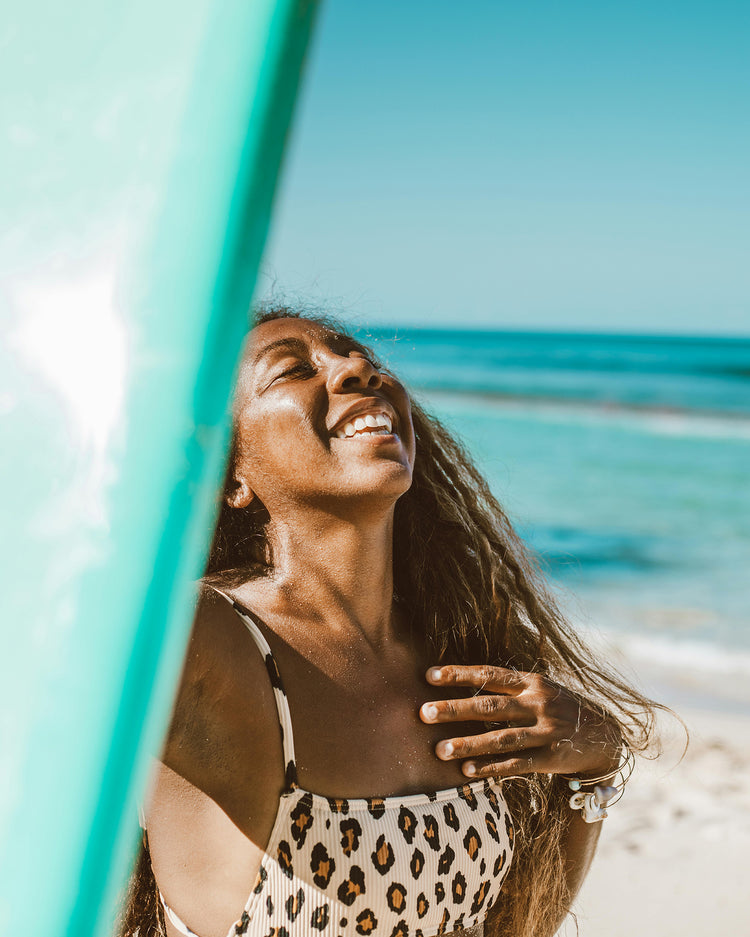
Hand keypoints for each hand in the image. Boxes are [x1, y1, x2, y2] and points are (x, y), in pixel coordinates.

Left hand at [419, 664, 621, 779]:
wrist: (605, 736)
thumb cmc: (559, 709)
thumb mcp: (540, 689)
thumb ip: (509, 687)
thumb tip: (462, 686)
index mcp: (531, 682)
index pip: (489, 674)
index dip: (459, 674)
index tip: (429, 676)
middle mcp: (537, 703)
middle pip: (489, 705)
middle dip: (454, 709)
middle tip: (423, 713)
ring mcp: (545, 731)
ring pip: (500, 738)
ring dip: (468, 744)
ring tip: (439, 750)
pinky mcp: (551, 758)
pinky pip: (517, 764)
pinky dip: (491, 768)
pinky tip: (466, 772)